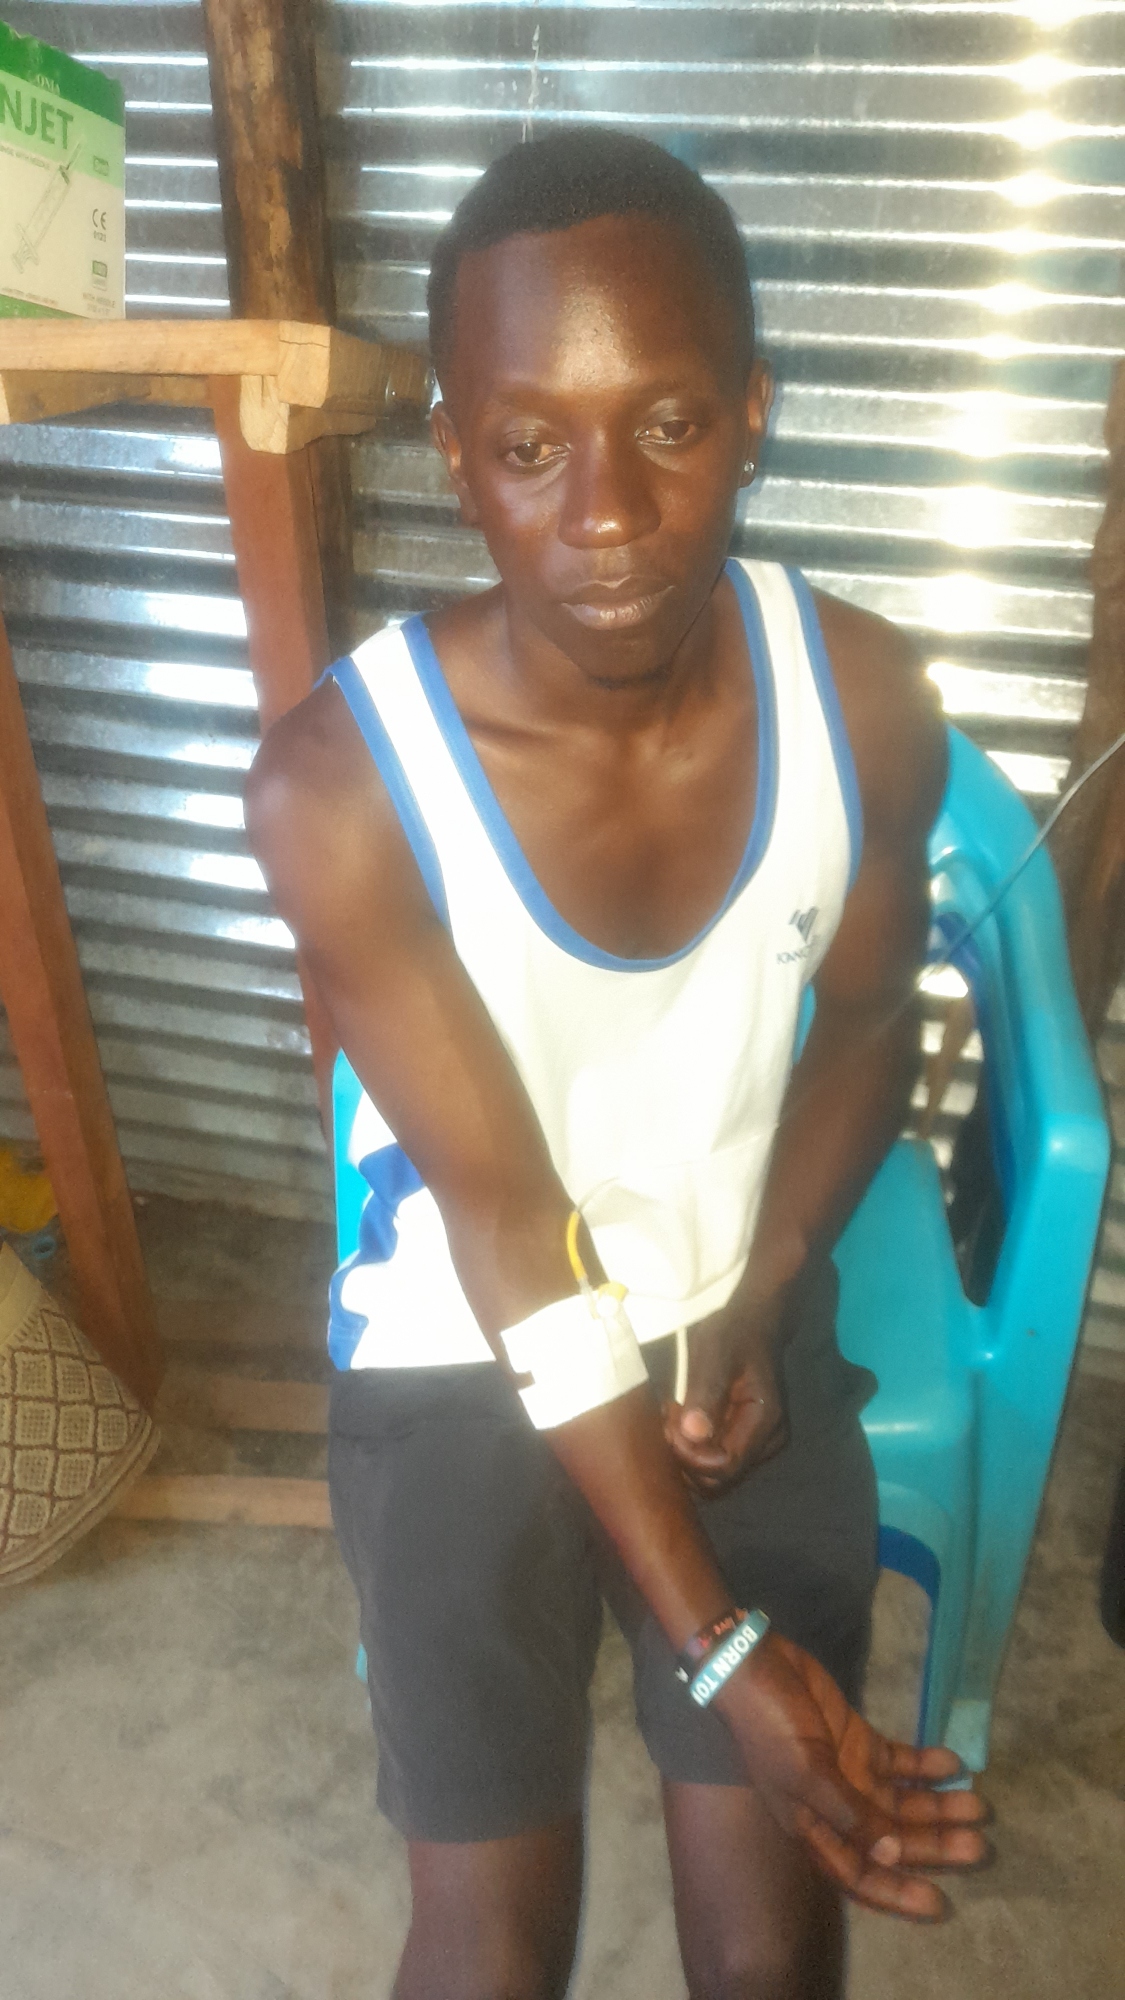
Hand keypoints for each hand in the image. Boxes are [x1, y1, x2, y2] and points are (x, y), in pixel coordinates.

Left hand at [663, 1300, 787, 1491]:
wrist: (752, 1324)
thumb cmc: (733, 1334)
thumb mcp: (714, 1352)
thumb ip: (705, 1393)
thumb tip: (692, 1435)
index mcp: (766, 1421)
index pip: (724, 1467)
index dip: (690, 1456)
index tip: (670, 1423)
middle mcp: (768, 1442)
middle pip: (719, 1480)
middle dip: (687, 1457)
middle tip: (668, 1420)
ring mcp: (759, 1445)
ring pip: (714, 1476)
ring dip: (687, 1455)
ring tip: (675, 1418)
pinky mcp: (747, 1442)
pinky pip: (715, 1461)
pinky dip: (694, 1449)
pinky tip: (684, 1422)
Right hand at [717, 1631, 989, 1918]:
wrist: (753, 1668)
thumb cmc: (770, 1728)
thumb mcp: (806, 1775)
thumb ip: (850, 1815)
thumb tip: (891, 1855)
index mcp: (815, 1829)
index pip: (860, 1874)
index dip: (898, 1892)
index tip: (940, 1904)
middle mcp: (838, 1809)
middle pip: (894, 1840)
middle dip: (934, 1847)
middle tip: (978, 1847)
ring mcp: (851, 1773)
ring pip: (904, 1802)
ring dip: (939, 1807)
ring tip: (978, 1806)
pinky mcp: (859, 1740)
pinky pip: (902, 1762)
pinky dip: (927, 1765)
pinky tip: (953, 1764)